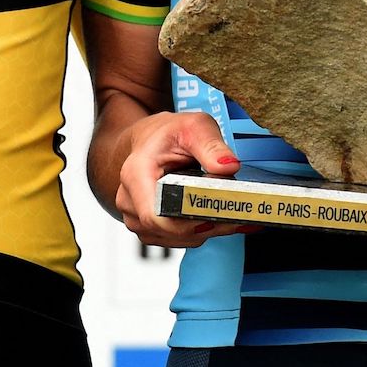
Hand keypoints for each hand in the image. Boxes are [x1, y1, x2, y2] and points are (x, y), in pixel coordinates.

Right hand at [114, 110, 248, 247]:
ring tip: (230, 216)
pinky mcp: (148, 227)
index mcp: (136, 174)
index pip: (155, 216)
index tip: (217, 216)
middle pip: (168, 230)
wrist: (151, 139)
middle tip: (237, 216)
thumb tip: (228, 166)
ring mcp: (136, 216)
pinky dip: (197, 232)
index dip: (187, 222)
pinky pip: (174, 239)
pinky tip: (216, 220)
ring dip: (204, 231)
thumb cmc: (168, 134)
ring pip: (173, 239)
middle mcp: (130, 200)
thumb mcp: (194, 127)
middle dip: (205, 226)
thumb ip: (211, 145)